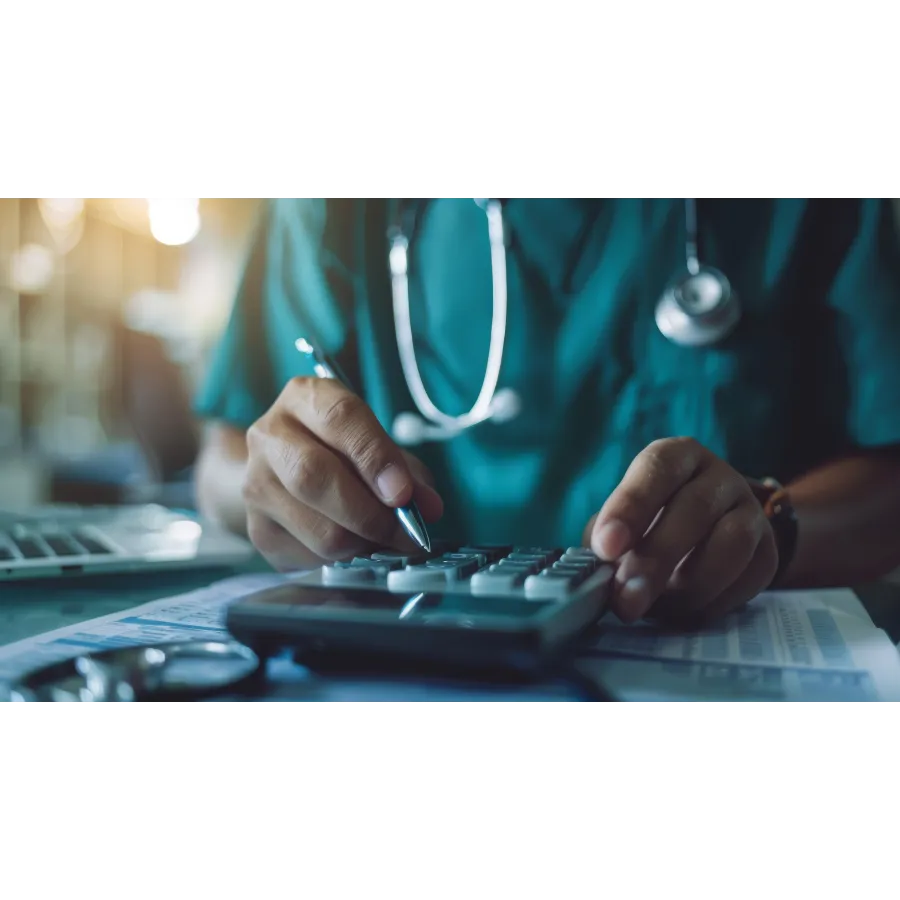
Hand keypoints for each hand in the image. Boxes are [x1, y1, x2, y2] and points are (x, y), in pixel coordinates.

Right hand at [243, 377, 443, 569]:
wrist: (278, 468)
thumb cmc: (337, 449)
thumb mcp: (374, 442)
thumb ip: (405, 469)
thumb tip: (428, 507)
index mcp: (304, 398)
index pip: (339, 418)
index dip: (376, 457)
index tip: (404, 493)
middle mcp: (270, 435)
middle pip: (314, 476)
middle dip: (371, 513)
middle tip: (405, 532)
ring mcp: (255, 483)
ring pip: (316, 527)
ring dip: (363, 543)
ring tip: (386, 542)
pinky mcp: (258, 528)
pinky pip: (310, 555)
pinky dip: (344, 559)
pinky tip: (357, 547)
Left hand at [584, 438, 777, 623]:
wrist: (710, 533)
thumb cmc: (649, 523)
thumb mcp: (622, 520)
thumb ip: (606, 540)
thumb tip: (594, 575)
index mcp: (677, 457)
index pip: (657, 469)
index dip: (631, 507)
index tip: (606, 547)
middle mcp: (718, 477)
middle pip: (694, 510)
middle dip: (655, 560)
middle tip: (625, 600)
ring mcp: (750, 512)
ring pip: (731, 545)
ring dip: (688, 587)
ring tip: (655, 609)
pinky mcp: (768, 551)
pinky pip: (746, 580)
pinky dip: (711, 603)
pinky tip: (683, 611)